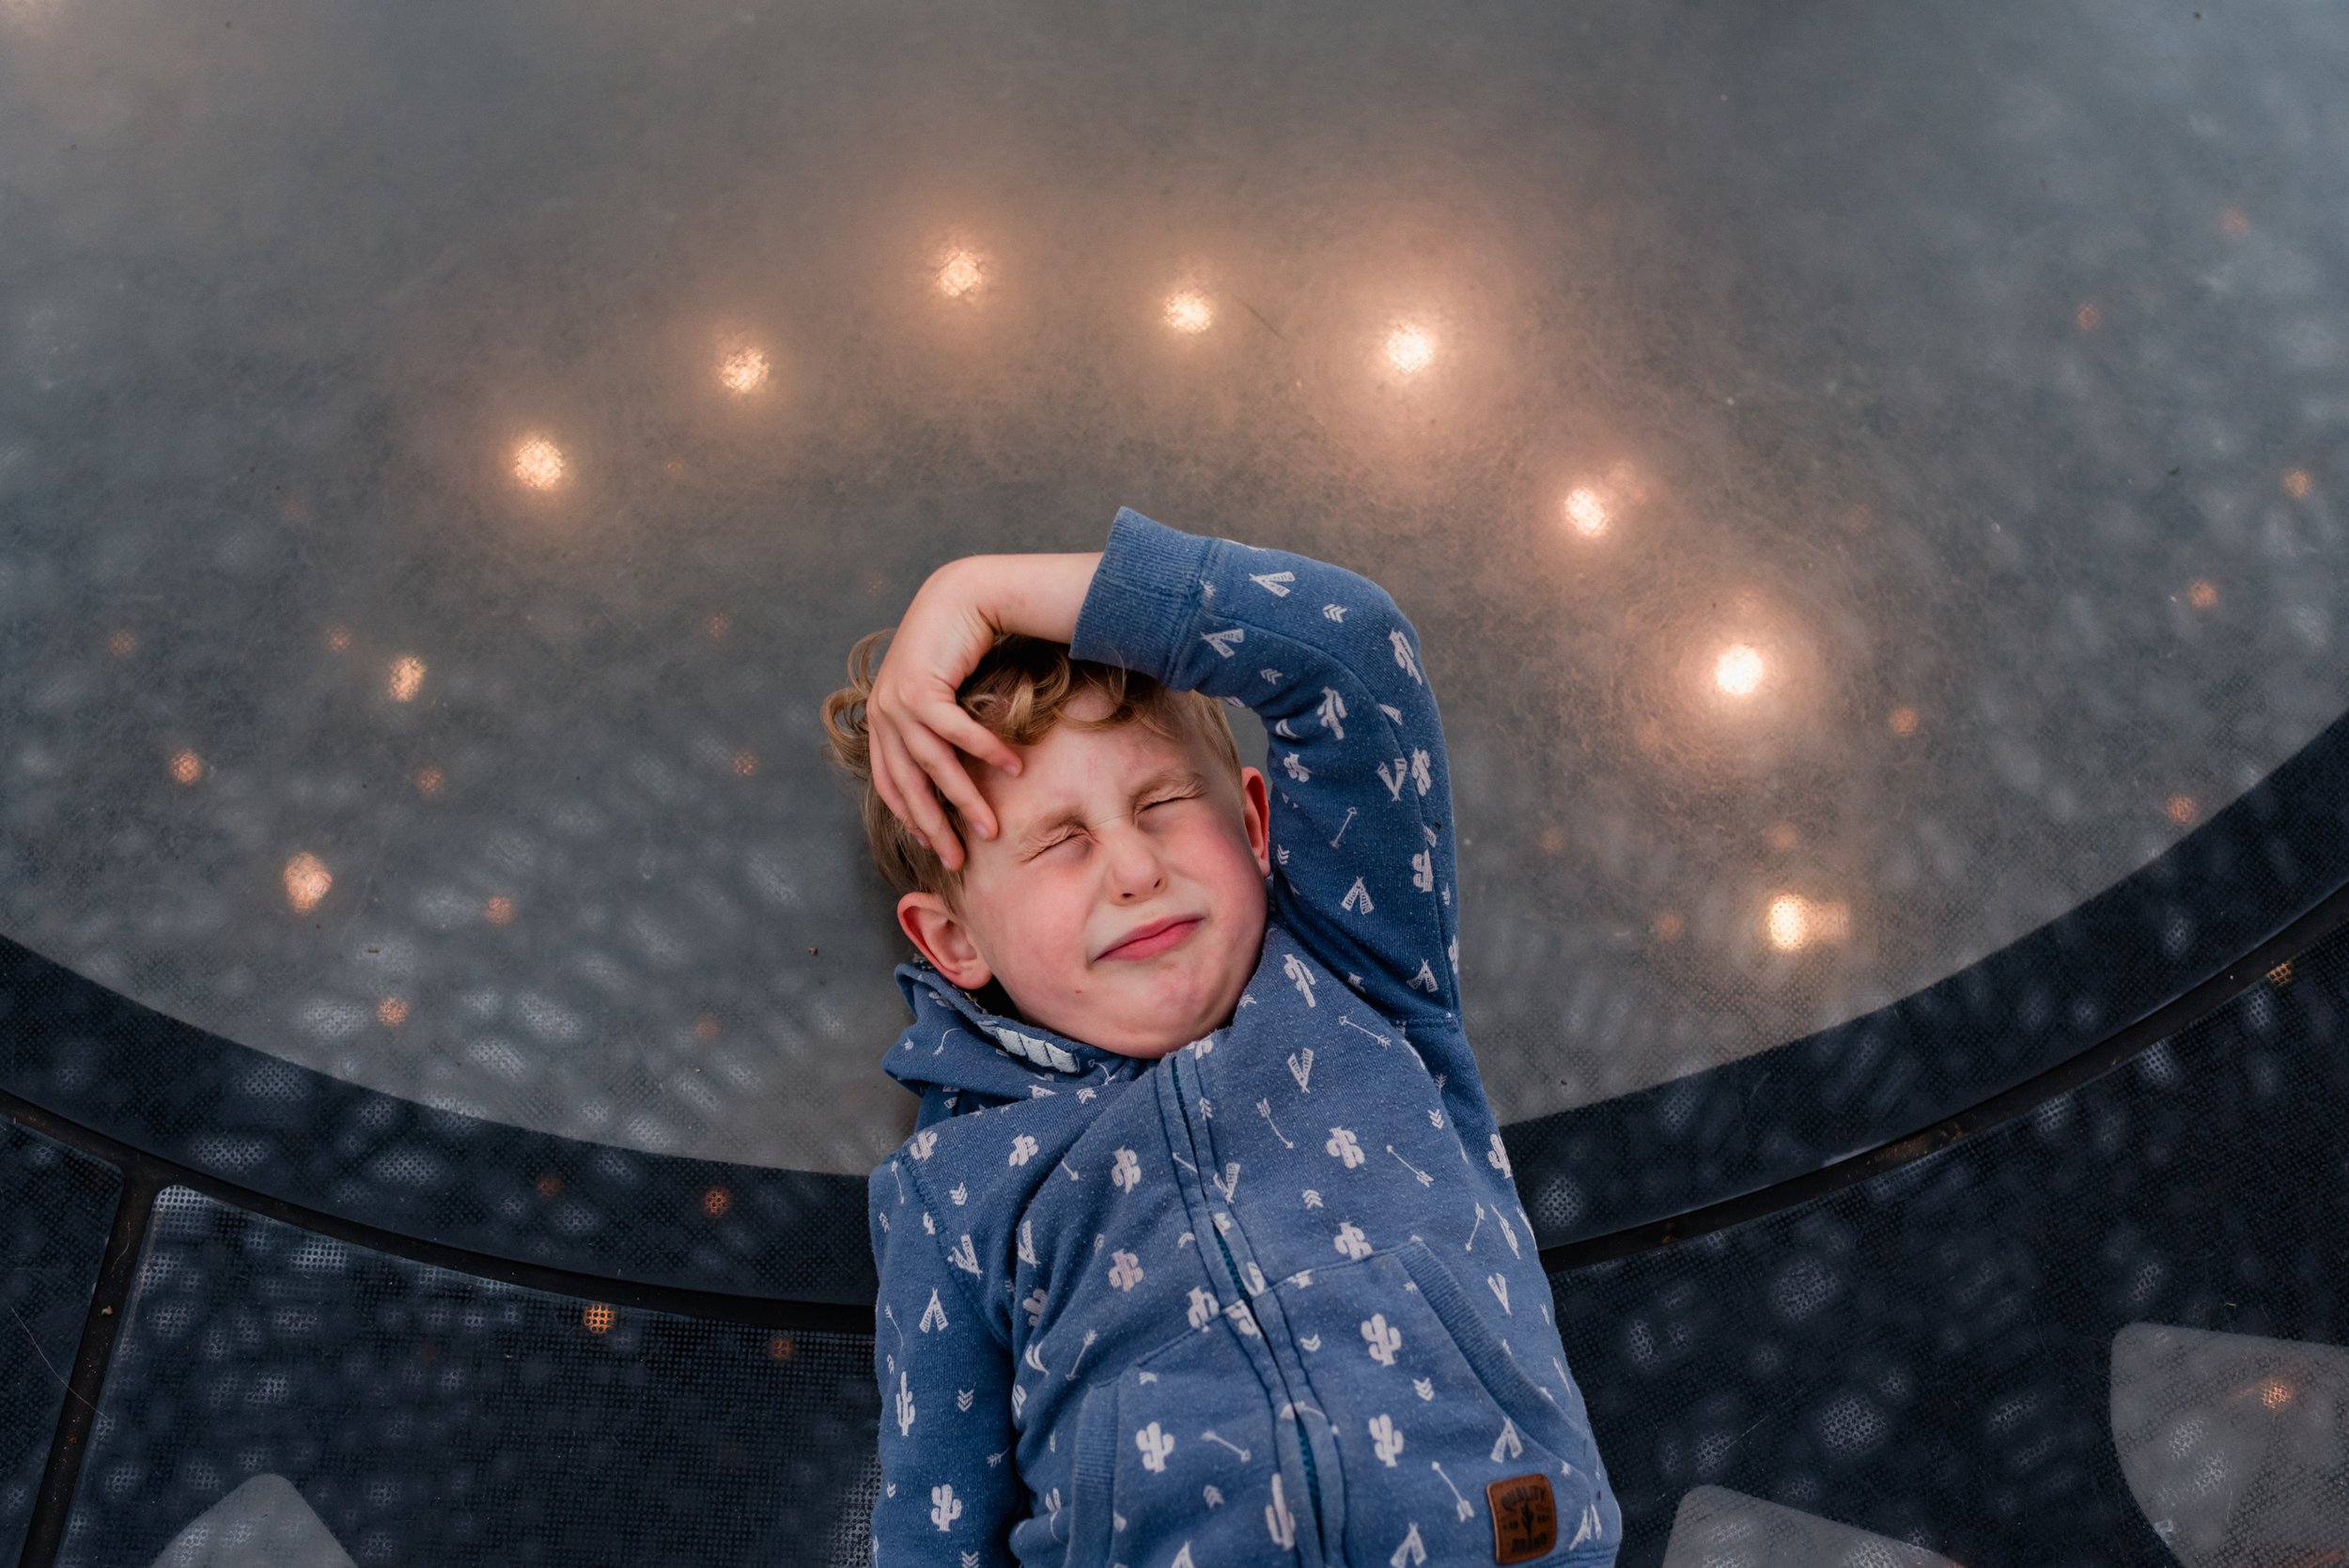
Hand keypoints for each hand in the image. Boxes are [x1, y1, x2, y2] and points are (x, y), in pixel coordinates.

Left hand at [867, 561, 1026, 871]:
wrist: (960, 595)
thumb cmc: (958, 648)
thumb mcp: (942, 694)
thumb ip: (940, 729)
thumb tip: (959, 771)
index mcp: (882, 722)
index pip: (893, 785)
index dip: (913, 819)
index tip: (937, 846)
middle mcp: (883, 714)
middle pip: (909, 785)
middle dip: (935, 826)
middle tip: (960, 858)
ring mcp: (897, 701)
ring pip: (934, 765)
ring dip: (965, 799)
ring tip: (991, 827)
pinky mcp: (920, 687)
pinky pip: (955, 731)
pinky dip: (985, 751)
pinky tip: (1013, 768)